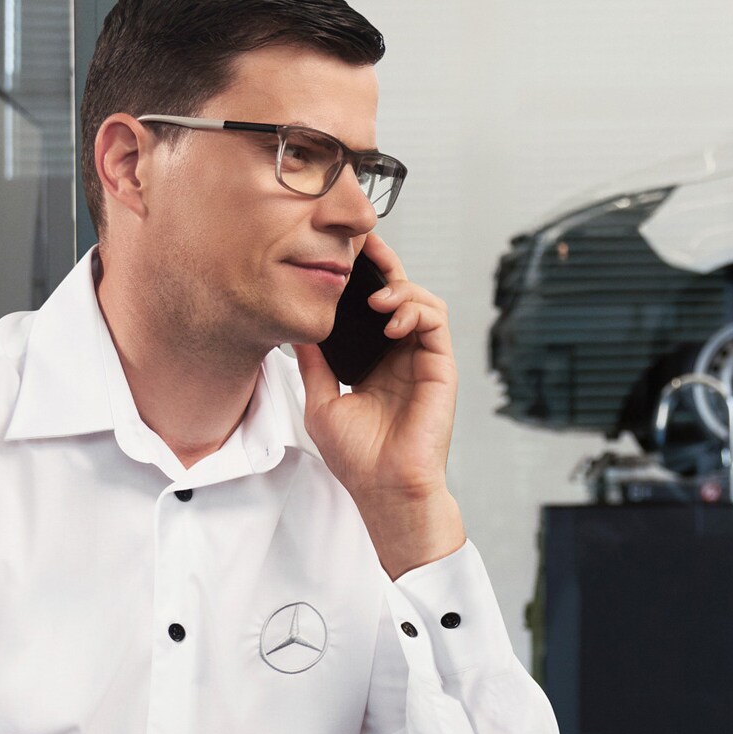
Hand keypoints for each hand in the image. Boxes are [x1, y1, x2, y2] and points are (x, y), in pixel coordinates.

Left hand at [293, 231, 465, 577]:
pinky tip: (391, 318)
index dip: (360, 280)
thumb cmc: (357, 457)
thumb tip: (292, 329)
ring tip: (376, 299)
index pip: (370, 309)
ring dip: (400, 289)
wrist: (384, 489)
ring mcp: (422, 360)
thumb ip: (313, 363)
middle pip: (398, 294)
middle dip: (383, 266)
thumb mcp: (320, 400)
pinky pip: (435, 323)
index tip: (340, 256)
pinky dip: (415, 310)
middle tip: (363, 244)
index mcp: (375, 361)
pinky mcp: (440, 368)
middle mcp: (401, 356)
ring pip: (422, 301)